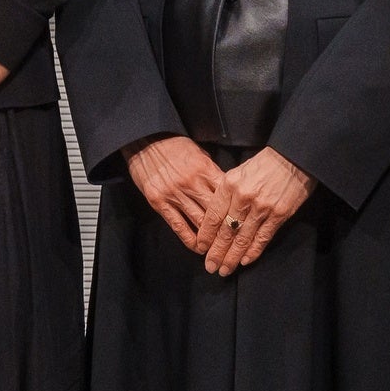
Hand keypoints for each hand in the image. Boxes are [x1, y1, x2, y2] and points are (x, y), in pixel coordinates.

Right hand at [123, 135, 226, 256]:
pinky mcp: (159, 202)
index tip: (245, 222)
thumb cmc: (174, 145)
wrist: (144, 140)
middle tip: (236, 243)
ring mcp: (175, 194)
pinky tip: (197, 248)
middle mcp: (192, 183)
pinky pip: (178, 225)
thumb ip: (212, 172)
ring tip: (219, 250)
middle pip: (216, 212)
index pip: (227, 194)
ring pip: (199, 222)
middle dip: (227, 229)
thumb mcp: (199, 153)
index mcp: (205, 169)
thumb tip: (227, 189)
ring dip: (210, 239)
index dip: (237, 210)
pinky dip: (189, 239)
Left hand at [197, 147, 312, 275]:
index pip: (213, 216)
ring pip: (243, 238)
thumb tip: (215, 216)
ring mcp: (262, 208)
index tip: (201, 248)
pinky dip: (253, 251)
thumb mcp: (238, 172)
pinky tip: (245, 261)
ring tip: (224, 270)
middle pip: (225, 231)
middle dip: (216, 252)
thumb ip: (226, 192)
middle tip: (210, 267)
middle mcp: (243, 198)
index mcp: (229, 185)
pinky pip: (263, 237)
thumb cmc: (264, 163)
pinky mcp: (279, 214)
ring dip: (232, 257)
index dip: (206, 235)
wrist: (294, 157)